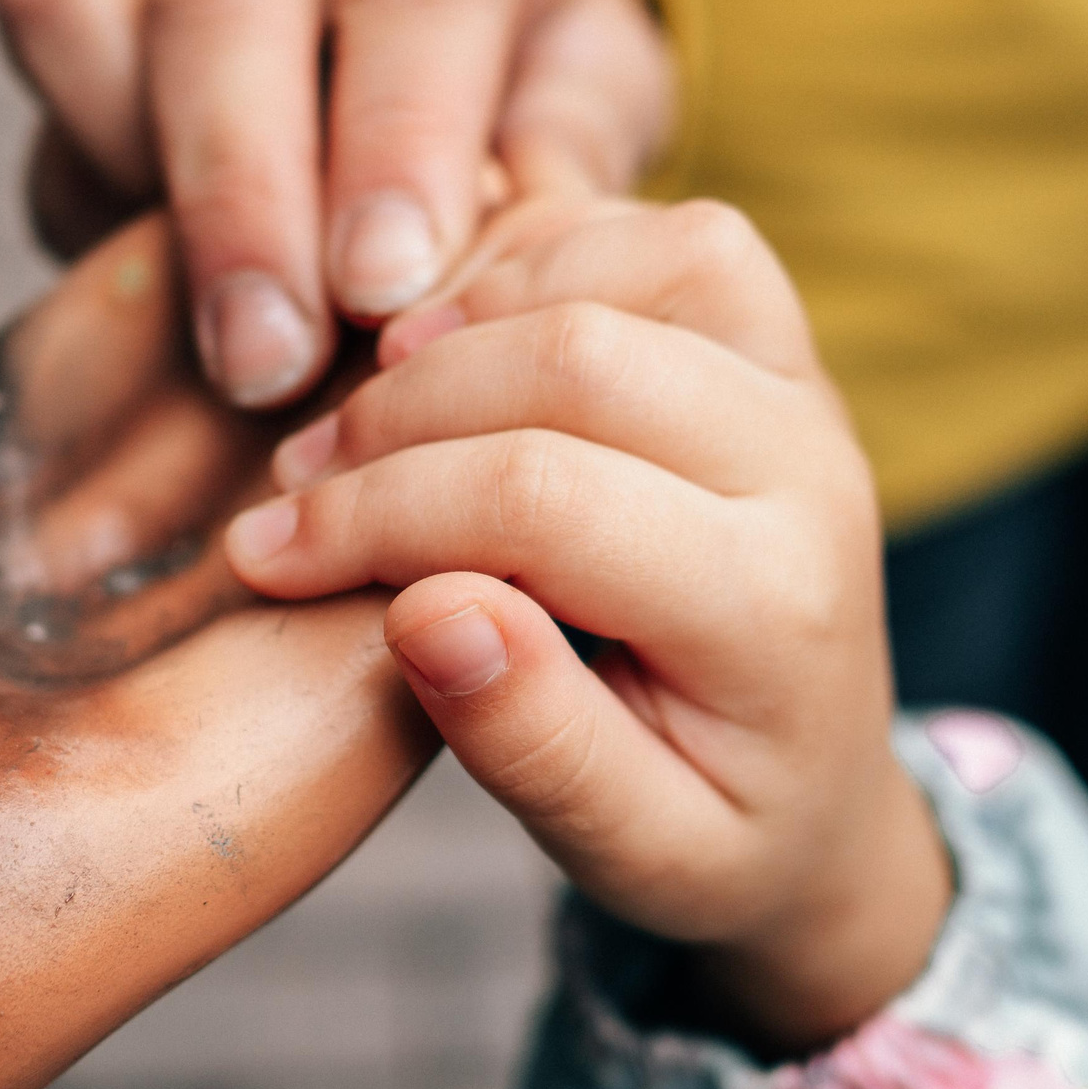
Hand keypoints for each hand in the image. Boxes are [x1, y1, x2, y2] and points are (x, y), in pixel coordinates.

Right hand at [0, 0, 676, 409]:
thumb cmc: (530, 76)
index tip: (384, 290)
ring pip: (88, 3)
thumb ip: (565, 164)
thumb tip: (508, 267)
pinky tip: (159, 285)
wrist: (441, 34)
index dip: (396, 146)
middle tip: (269, 362)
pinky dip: (81, 171)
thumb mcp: (593, 102)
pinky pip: (35, 45)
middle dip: (244, 196)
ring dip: (145, 191)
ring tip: (211, 353)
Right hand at [222, 199, 950, 1053]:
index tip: (266, 558)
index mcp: (771, 610)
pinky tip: (461, 342)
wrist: (821, 795)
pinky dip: (549, 256)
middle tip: (300, 488)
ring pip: (642, 259)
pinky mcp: (780, 347)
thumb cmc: (706, 829)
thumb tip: (425, 612)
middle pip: (583, 359)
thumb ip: (532, 740)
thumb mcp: (628, 850)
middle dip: (406, 413)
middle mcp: (813, 474)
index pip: (547, 500)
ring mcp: (806, 393)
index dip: (381, 514)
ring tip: (377, 405)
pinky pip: (674, 238)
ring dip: (478, 312)